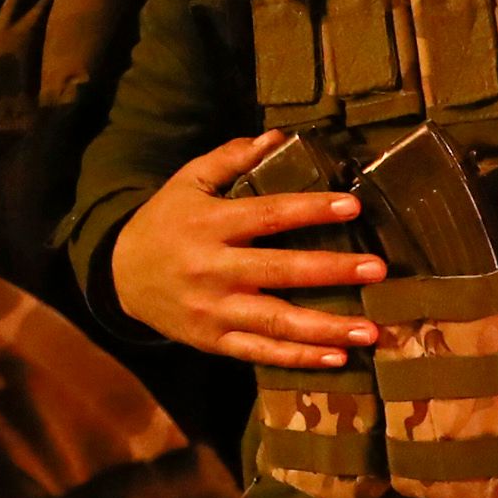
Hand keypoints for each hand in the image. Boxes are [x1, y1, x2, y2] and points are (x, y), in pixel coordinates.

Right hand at [111, 131, 386, 369]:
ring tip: (372, 329)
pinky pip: (260, 354)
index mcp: (209, 225)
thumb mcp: (187, 182)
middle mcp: (213, 270)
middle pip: (279, 271)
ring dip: (326, 328)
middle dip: (331, 271)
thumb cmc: (164, 223)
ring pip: (275, 323)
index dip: (309, 210)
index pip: (267, 215)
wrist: (118, 277)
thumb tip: (277, 137)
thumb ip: (230, 159)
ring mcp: (214, 311)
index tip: (351, 207)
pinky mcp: (214, 342)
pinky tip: (337, 357)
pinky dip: (298, 359)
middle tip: (378, 270)